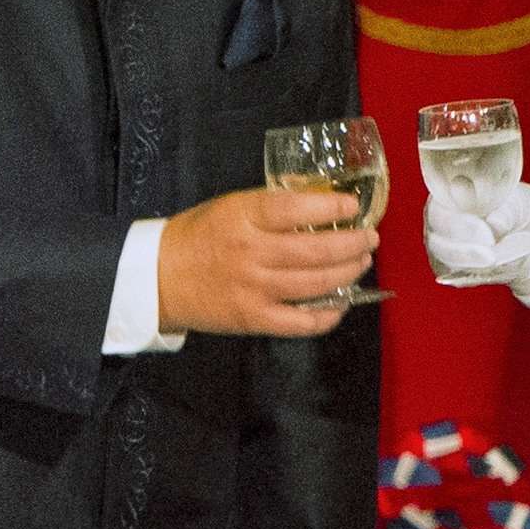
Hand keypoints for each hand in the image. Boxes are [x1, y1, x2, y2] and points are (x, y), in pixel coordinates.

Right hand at [157, 188, 377, 336]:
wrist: (159, 278)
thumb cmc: (200, 235)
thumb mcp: (232, 206)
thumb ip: (272, 207)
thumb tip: (323, 205)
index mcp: (244, 217)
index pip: (296, 209)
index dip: (332, 208)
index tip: (353, 207)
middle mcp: (251, 253)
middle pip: (315, 250)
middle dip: (353, 243)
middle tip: (370, 237)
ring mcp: (254, 290)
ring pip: (316, 284)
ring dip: (348, 273)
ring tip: (361, 262)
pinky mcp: (253, 320)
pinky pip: (301, 322)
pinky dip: (328, 314)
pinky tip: (342, 302)